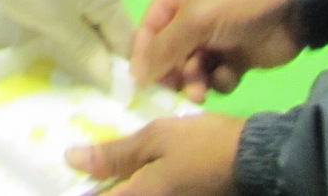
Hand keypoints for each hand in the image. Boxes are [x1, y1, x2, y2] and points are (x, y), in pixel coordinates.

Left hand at [0, 0, 134, 86]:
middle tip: (81, 78)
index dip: (119, 67)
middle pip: (112, 28)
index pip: (126, 39)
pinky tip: (57, 34)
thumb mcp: (56, 23)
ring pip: (94, 19)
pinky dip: (73, 24)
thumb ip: (86, 51)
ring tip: (67, 58)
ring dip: (84, 40)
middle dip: (99, 53)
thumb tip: (109, 80)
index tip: (105, 91)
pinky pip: (80, 8)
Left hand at [66, 112, 245, 195]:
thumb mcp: (157, 139)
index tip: (74, 167)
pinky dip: (141, 180)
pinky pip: (150, 191)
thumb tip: (72, 159)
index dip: (84, 185)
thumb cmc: (203, 145)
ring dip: (124, 180)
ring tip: (117, 159)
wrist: (255, 160)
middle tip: (95, 159)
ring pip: (134, 192)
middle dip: (106, 181)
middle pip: (118, 195)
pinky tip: (141, 164)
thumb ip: (115, 152)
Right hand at [132, 0, 301, 100]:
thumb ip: (164, 48)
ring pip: (191, 67)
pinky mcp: (234, 55)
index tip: (142, 83)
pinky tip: (230, 76)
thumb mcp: (195, 18)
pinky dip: (219, 80)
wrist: (296, 10)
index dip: (144, 55)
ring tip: (204, 90)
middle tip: (182, 88)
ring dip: (194, 81)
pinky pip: (214, 75)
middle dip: (174, 71)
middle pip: (169, 51)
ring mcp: (214, 35)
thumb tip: (136, 76)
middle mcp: (192, 12)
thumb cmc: (238, 3)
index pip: (149, 27)